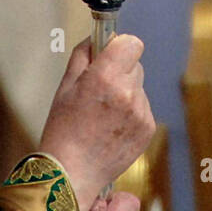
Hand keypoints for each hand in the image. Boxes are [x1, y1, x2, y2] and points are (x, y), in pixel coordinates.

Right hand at [39, 35, 155, 210]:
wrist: (73, 171)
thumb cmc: (63, 127)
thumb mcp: (65, 85)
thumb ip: (83, 55)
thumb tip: (97, 38)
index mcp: (105, 77)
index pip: (131, 43)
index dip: (120, 46)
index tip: (110, 54)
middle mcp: (128, 92)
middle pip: (135, 65)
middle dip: (120, 70)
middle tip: (99, 89)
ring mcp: (141, 112)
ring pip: (138, 87)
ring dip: (126, 92)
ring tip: (104, 114)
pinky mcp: (148, 129)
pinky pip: (142, 107)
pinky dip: (131, 112)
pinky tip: (112, 127)